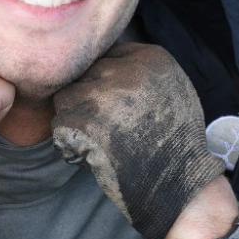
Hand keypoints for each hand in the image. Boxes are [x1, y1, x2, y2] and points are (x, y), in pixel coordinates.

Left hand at [51, 41, 225, 238]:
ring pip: (67, 98)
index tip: (113, 105)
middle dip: (89, 101)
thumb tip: (105, 68)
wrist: (178, 182)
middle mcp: (125, 69)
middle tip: (105, 128)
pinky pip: (60, 125)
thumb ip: (141, 73)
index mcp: (151, 57)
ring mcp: (104, 94)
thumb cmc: (176, 142)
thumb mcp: (173, 90)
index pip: (108, 57)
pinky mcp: (86, 120)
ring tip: (98, 141)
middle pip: (85, 75)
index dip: (104, 83)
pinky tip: (90, 154)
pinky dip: (69, 142)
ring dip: (76, 120)